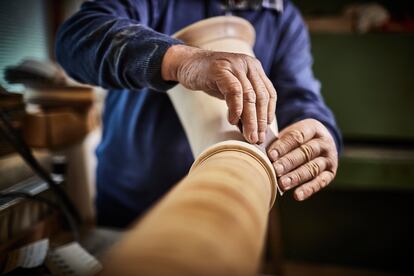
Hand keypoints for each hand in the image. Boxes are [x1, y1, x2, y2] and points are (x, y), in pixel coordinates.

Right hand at [162, 45, 276, 143]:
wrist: (186, 63)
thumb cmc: (210, 79)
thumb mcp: (230, 91)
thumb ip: (242, 105)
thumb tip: (252, 130)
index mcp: (254, 69)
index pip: (269, 93)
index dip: (268, 114)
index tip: (264, 131)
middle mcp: (248, 64)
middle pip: (260, 97)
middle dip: (260, 121)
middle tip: (257, 140)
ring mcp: (235, 65)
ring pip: (249, 96)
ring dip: (250, 120)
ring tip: (249, 136)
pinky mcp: (221, 69)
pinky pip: (234, 91)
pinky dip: (236, 108)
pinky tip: (232, 121)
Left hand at [267, 119, 337, 200]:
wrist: (321, 142)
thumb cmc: (298, 139)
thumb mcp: (290, 134)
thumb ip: (278, 142)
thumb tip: (260, 153)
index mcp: (313, 128)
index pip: (297, 136)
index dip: (283, 146)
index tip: (271, 155)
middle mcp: (324, 143)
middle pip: (305, 152)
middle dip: (289, 162)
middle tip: (275, 170)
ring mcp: (329, 158)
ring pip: (312, 168)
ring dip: (297, 177)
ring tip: (282, 184)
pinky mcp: (331, 173)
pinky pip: (320, 182)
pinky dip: (309, 189)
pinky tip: (297, 195)